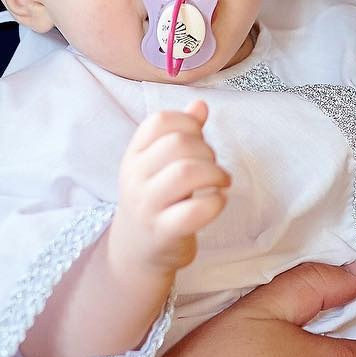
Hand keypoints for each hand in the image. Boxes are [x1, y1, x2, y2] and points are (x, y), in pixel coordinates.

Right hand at [110, 100, 229, 271]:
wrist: (136, 251)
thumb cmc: (156, 201)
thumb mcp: (160, 165)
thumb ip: (181, 134)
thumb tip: (199, 105)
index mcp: (135, 155)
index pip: (159, 121)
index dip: (188, 124)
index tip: (199, 140)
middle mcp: (135, 177)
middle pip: (177, 144)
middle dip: (206, 150)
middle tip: (213, 167)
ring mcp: (147, 206)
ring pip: (185, 172)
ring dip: (214, 173)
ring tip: (220, 183)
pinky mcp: (164, 232)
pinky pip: (194, 211)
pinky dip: (216, 203)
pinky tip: (217, 202)